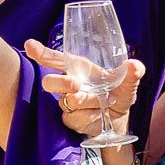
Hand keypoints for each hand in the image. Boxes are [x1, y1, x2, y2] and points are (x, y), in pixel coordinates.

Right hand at [26, 40, 144, 142]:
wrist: (120, 115)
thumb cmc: (119, 91)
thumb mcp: (129, 80)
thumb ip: (133, 71)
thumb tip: (135, 65)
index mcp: (79, 68)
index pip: (55, 59)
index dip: (41, 52)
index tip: (30, 45)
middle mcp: (69, 84)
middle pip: (50, 82)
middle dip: (61, 83)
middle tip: (76, 84)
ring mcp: (67, 102)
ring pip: (67, 102)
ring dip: (86, 102)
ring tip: (103, 101)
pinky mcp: (70, 119)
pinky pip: (74, 118)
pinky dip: (89, 117)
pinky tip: (99, 114)